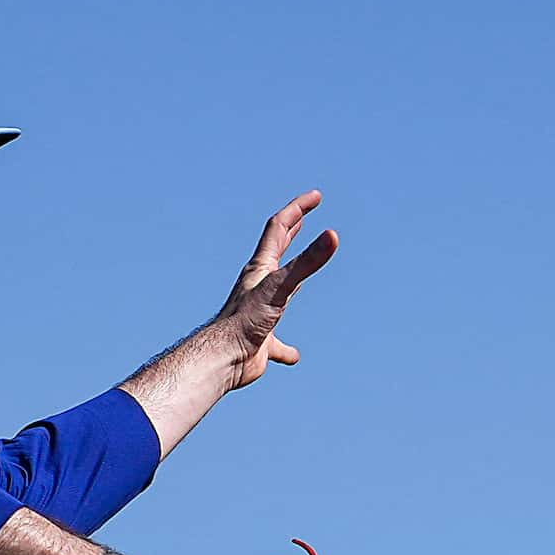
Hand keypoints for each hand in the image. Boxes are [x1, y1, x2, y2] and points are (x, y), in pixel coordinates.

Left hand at [219, 189, 337, 388]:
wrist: (222, 358)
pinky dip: (286, 348)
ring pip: (279, 292)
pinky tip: (292, 356)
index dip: (298, 208)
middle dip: (291, 231)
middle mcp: (259, 286)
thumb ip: (308, 262)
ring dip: (291, 281)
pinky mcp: (262, 341)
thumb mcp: (282, 286)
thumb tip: (332, 235)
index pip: (280, 228)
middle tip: (304, 216)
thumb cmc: (246, 321)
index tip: (316, 196)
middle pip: (276, 251)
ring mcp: (260, 312)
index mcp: (261, 268)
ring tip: (300, 277)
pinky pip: (278, 343)